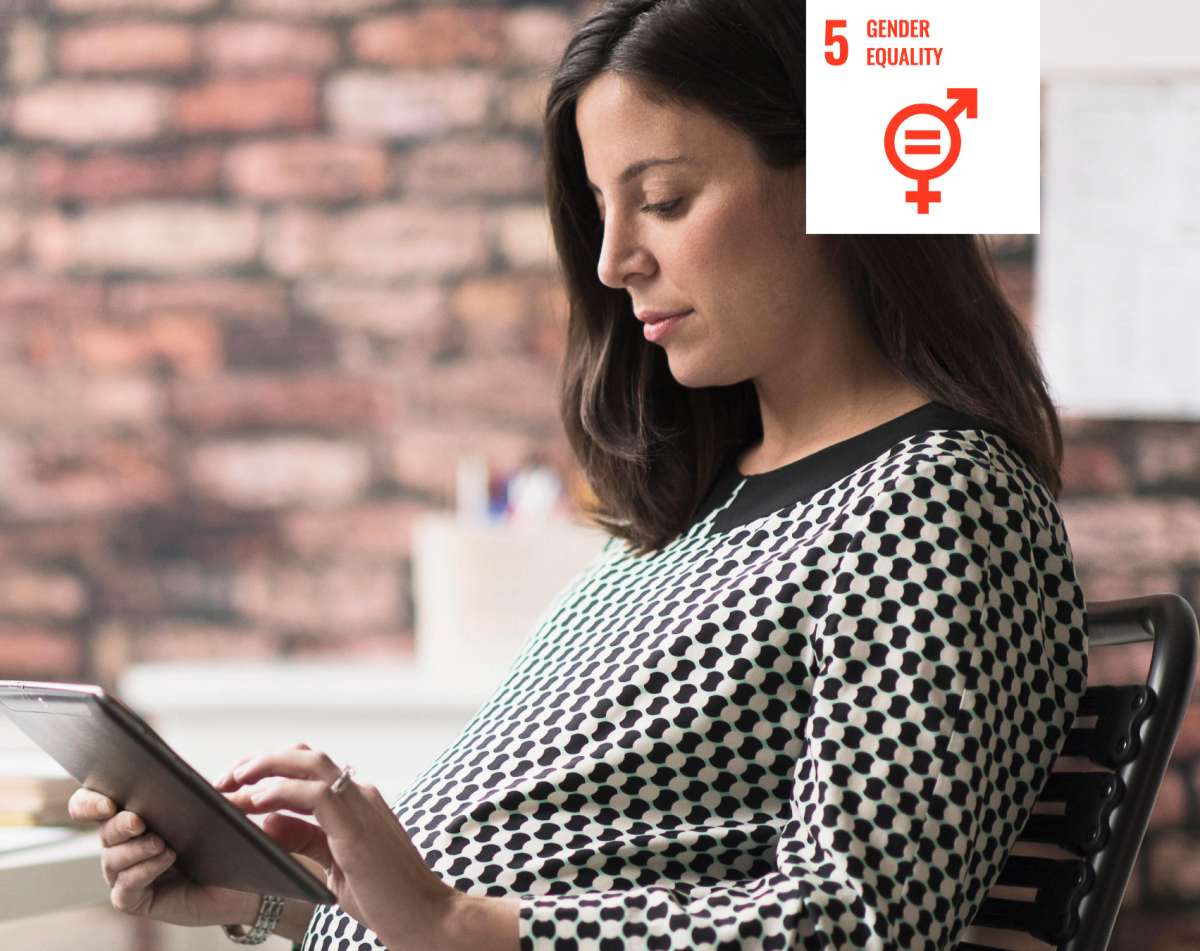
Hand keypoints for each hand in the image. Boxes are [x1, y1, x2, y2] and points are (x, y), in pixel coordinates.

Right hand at [67, 788, 259, 928]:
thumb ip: (190, 792)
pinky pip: (125, 887)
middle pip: (103, 831)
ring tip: (161, 843)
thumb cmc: (220, 838)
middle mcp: (121, 845)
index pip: (89, 805)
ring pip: (111, 859)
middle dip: (119, 824)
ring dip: (134, 849)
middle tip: (139, 821)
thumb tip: (176, 778)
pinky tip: (165, 859)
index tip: (107, 803)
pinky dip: (143, 871)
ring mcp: (125, 874)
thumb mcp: (208, 807)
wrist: (239, 878)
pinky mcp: (134, 900)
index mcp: (130, 816)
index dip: (89, 803)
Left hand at [216, 744, 517, 950]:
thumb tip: (268, 821)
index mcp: (355, 801)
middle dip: (259, 761)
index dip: (268, 769)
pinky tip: (257, 800)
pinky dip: (282, 791)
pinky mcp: (356, 826)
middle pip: (304, 756)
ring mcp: (361, 805)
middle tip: (225, 777)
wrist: (425, 917)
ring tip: (233, 782)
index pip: (307, 768)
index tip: (235, 783)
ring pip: (309, 763)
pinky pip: (316, 793)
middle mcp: (359, 794)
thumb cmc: (385, 896)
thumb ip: (306, 838)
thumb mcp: (334, 863)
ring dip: (265, 768)